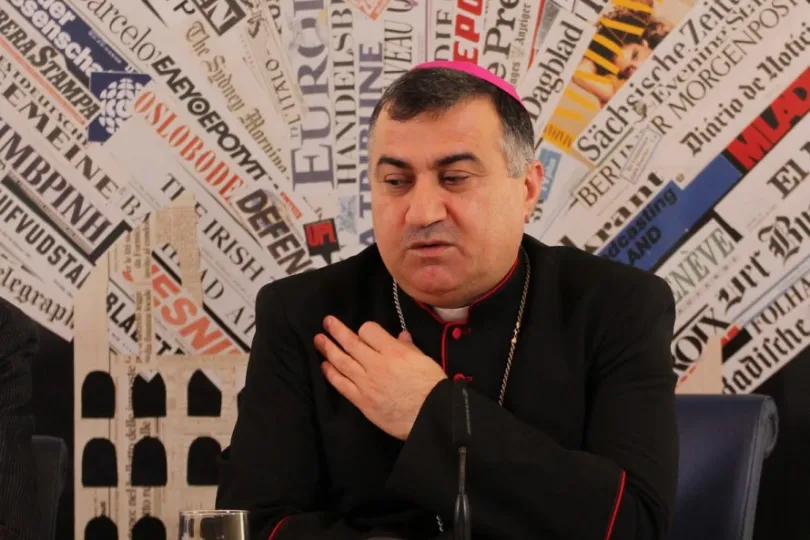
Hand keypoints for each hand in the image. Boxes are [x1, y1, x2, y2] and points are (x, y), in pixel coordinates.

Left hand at [314, 316, 446, 439]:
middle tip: (326, 322)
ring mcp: (367, 383)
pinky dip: (331, 373)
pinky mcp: (362, 401)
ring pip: (342, 362)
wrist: (430, 418)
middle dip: (337, 330)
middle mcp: (377, 364)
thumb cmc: (432, 387)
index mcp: (394, 351)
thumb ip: (409, 347)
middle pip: (351, 343)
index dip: (365, 329)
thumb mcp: (424, 360)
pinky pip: (341, 384)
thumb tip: (401, 336)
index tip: (365, 332)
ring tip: (319, 339)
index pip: (369, 331)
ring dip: (328, 349)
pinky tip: (324, 365)